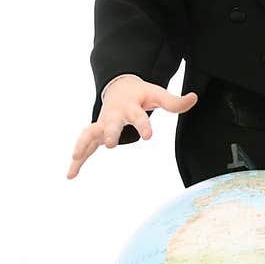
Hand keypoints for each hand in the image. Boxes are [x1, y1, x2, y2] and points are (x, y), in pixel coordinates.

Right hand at [67, 76, 198, 178]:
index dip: (144, 125)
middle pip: (110, 124)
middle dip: (110, 133)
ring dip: (83, 144)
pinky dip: (77, 160)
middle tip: (111, 145)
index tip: (149, 136)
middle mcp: (114, 115)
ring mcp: (102, 124)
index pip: (138, 116)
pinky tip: (70, 175)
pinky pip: (85, 146)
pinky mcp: (96, 133)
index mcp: (130, 107)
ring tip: (76, 157)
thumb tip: (194, 98)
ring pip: (90, 133)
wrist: (118, 88)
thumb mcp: (157, 95)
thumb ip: (174, 102)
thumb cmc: (140, 95)